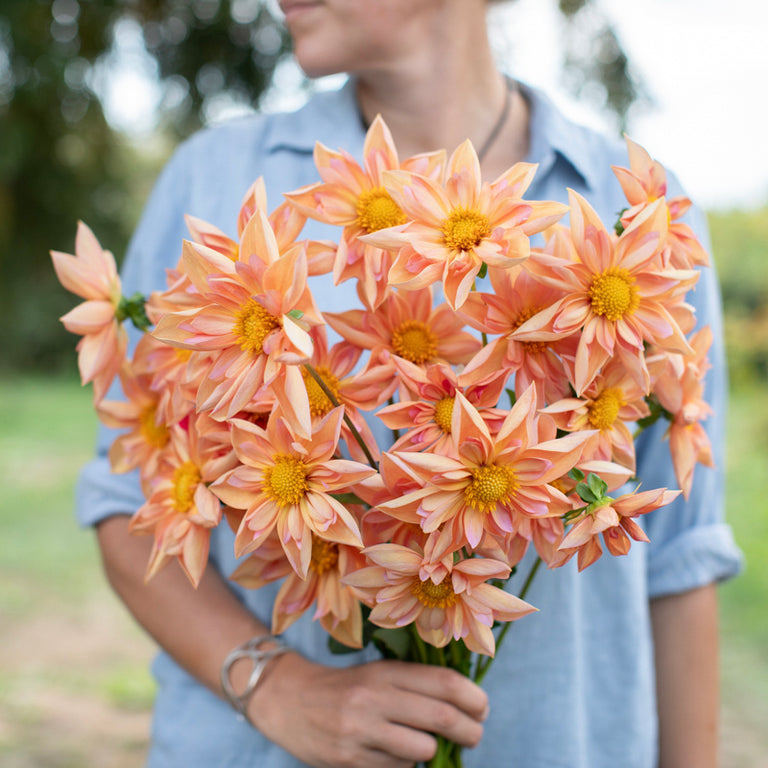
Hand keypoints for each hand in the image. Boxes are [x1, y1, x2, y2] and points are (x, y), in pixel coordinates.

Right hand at [248, 653, 488, 767]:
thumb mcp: (378, 674)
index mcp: (385, 671)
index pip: (443, 682)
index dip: (473, 697)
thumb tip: (465, 708)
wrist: (288, 699)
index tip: (482, 707)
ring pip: (423, 749)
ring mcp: (361, 730)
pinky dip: (404, 767)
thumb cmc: (345, 687)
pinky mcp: (350, 760)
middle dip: (468, 730)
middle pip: (441, 716)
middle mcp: (375, 696)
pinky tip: (392, 755)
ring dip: (434, 752)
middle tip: (474, 735)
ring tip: (427, 747)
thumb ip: (415, 686)